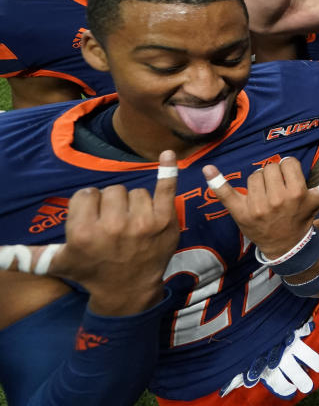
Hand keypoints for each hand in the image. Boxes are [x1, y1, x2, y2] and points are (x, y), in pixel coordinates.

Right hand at [0, 151, 180, 315]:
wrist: (129, 290)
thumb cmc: (91, 271)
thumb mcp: (57, 263)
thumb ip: (23, 256)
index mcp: (83, 233)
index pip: (85, 195)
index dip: (89, 206)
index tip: (93, 222)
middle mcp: (113, 227)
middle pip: (111, 191)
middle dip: (111, 204)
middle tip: (114, 226)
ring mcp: (142, 223)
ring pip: (135, 191)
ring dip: (133, 204)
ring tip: (132, 226)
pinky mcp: (165, 220)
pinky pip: (166, 187)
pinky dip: (168, 169)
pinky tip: (169, 154)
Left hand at [205, 157, 318, 258]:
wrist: (287, 246)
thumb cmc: (302, 219)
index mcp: (297, 193)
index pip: (287, 163)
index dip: (289, 171)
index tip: (290, 183)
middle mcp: (277, 199)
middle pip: (270, 167)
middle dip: (273, 176)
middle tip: (277, 192)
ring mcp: (257, 206)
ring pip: (253, 176)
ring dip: (258, 183)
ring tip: (264, 197)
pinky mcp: (240, 213)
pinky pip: (226, 193)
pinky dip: (216, 181)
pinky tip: (208, 170)